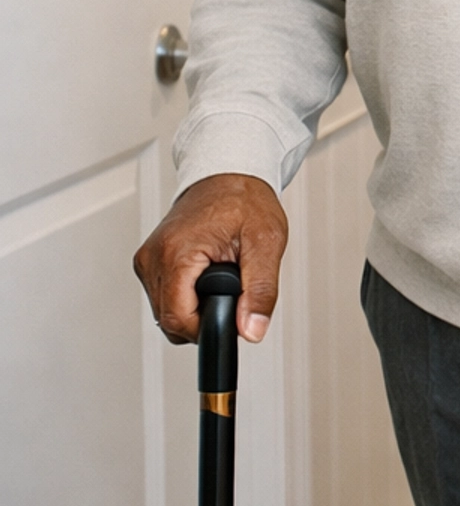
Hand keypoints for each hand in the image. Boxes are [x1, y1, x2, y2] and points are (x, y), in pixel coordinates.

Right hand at [133, 174, 288, 344]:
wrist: (229, 175)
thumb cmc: (245, 200)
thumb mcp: (266, 244)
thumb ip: (260, 291)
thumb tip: (252, 330)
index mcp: (176, 252)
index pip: (178, 319)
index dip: (208, 326)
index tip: (231, 313)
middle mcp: (153, 256)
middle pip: (170, 320)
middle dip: (203, 316)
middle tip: (231, 289)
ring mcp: (148, 258)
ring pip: (165, 311)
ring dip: (195, 307)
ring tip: (219, 277)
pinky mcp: (149, 261)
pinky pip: (164, 296)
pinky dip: (186, 295)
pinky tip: (204, 276)